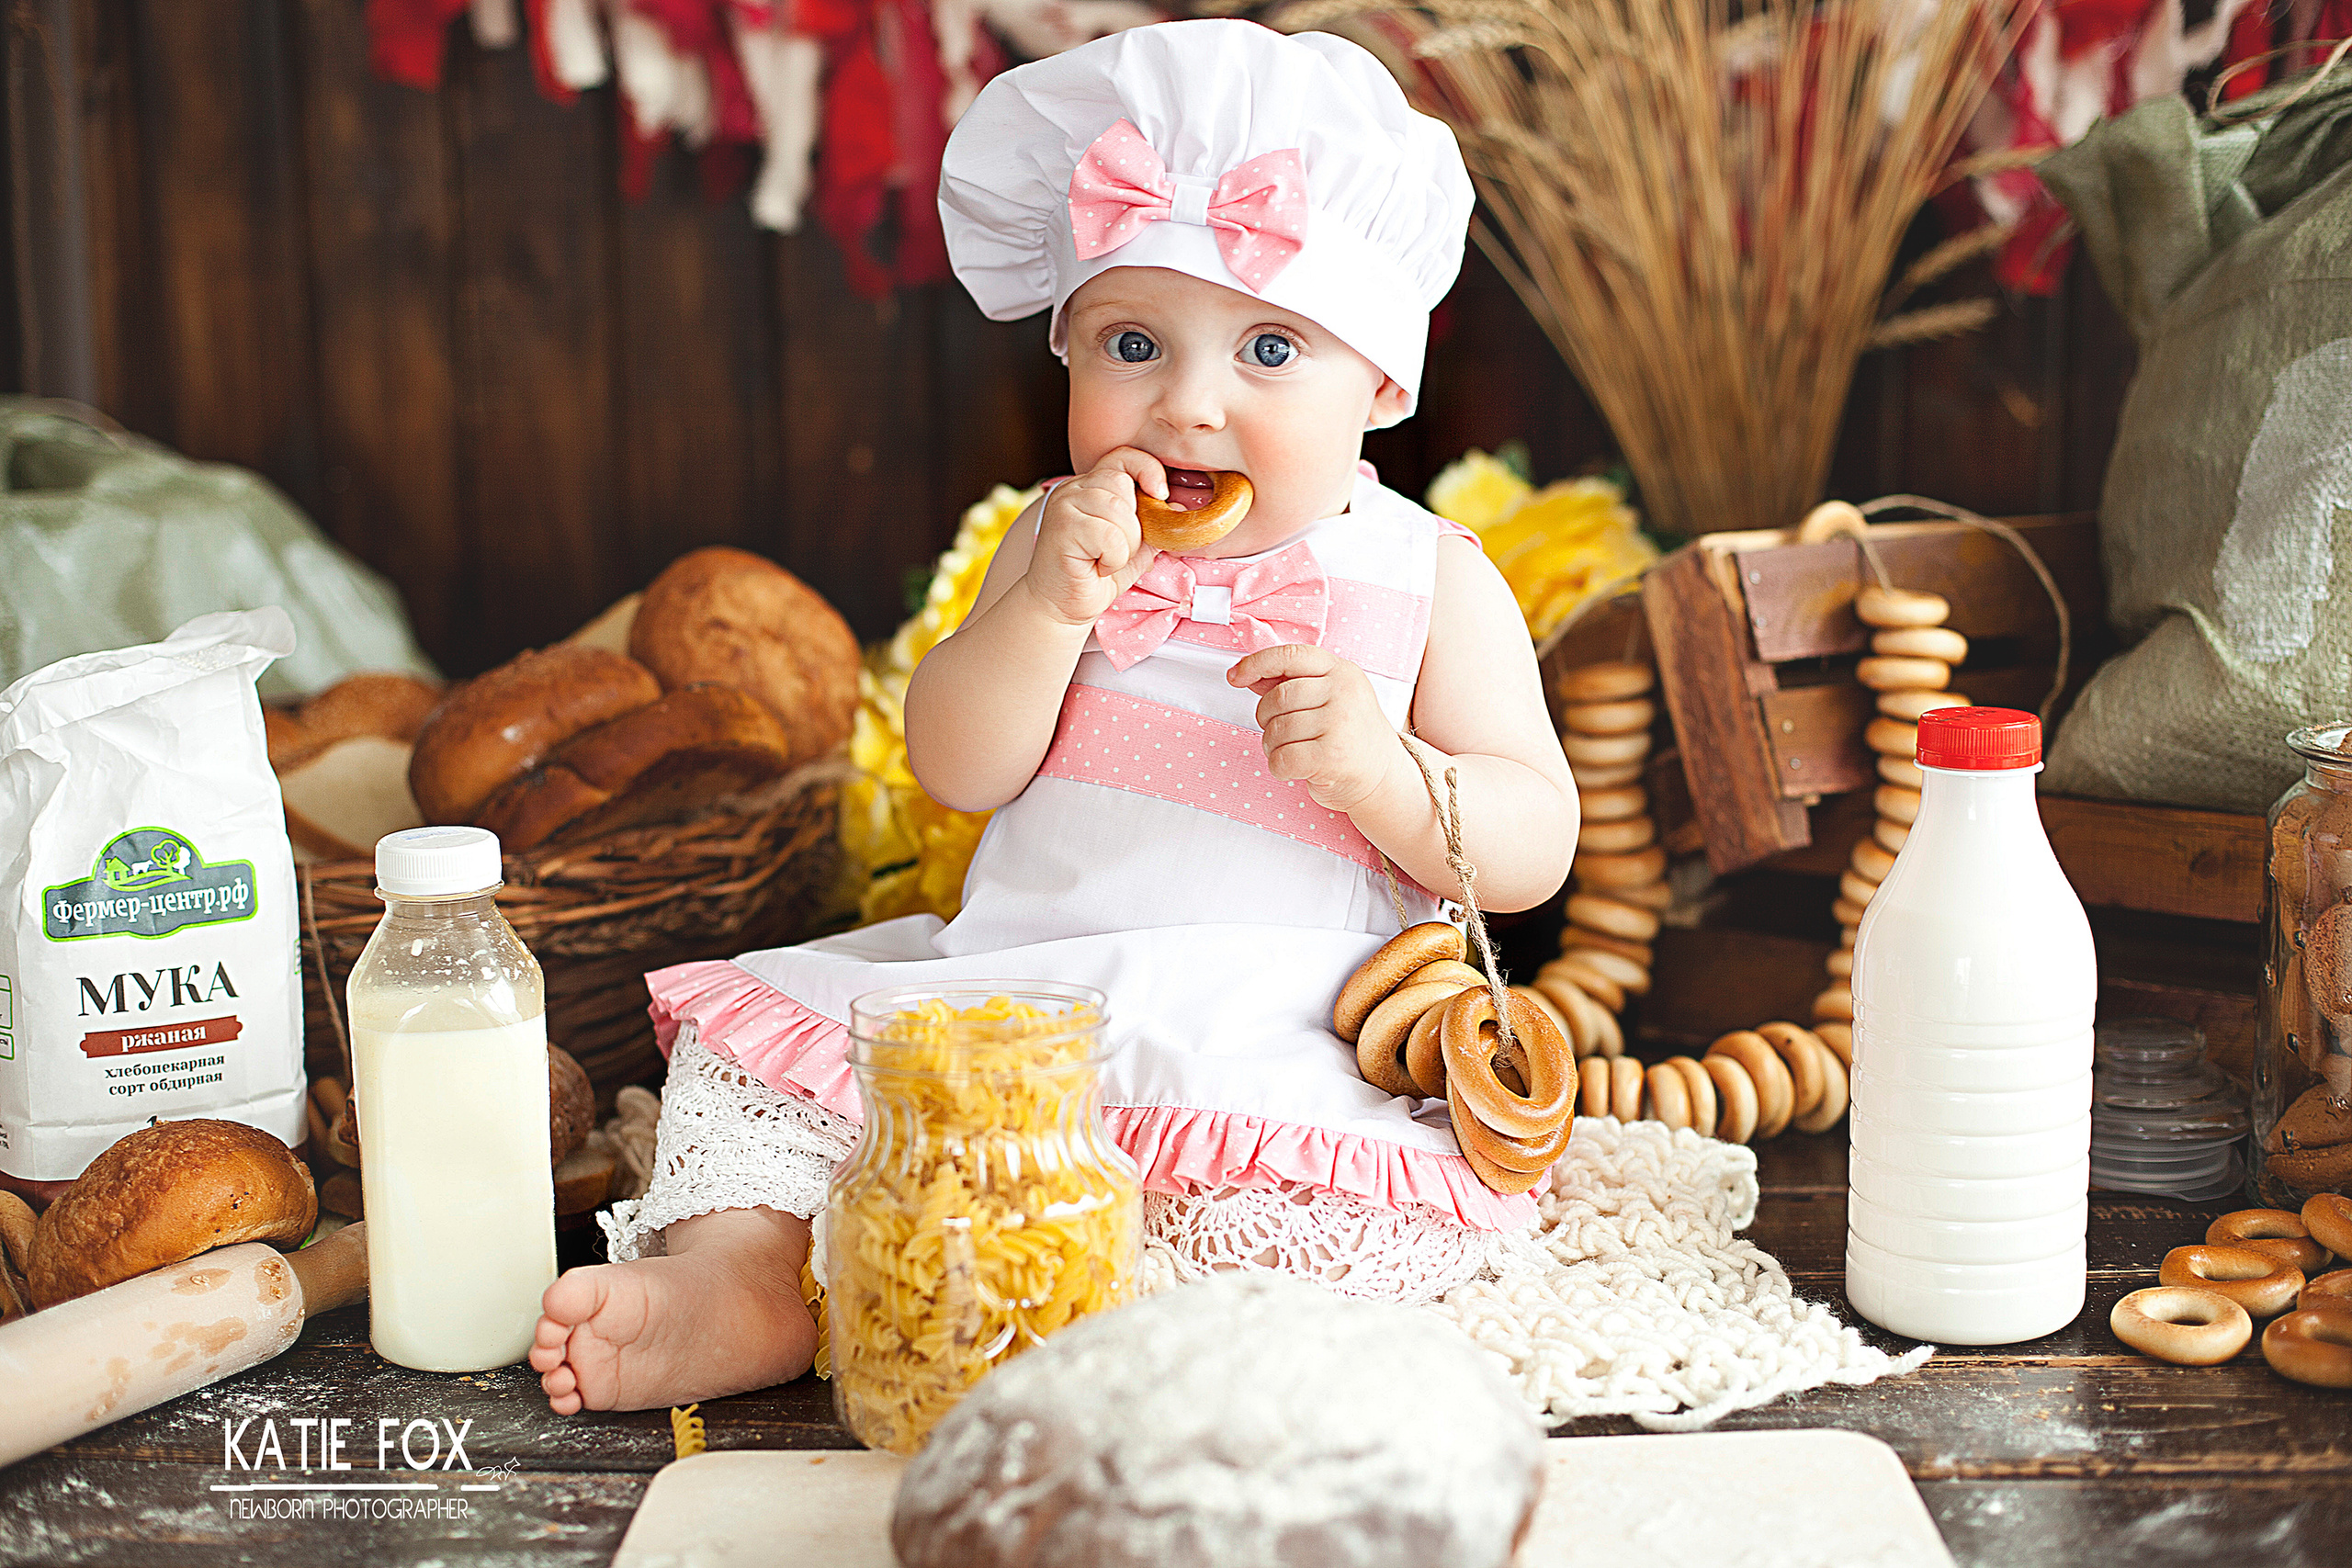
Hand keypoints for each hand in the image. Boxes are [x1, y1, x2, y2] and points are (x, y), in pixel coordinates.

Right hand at [1024, 448, 1165, 627]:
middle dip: (1135, 525)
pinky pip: (1109, 535)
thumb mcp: (1133, 547)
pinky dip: (1113, 558)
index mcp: (1090, 487)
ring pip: (1119, 511)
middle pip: (1123, 485)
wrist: (1060, 608)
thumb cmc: (1095, 576)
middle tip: (1118, 550)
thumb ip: (1152, 525)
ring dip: (1125, 545)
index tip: (1161, 495)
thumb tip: (1180, 509)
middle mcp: (1073, 489)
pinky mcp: (1062, 527)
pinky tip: (1098, 567)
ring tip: (1107, 560)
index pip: (1123, 456)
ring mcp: (1064, 506)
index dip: (1146, 469)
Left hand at [1229, 644, 1398, 812]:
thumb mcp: (1329, 698)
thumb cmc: (1350, 736)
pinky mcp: (1332, 757)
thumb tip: (1246, 674)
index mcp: (1342, 671)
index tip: (1235, 677)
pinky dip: (1279, 767)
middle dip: (1266, 718)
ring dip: (1273, 746)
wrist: (1385, 777)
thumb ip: (1291, 683)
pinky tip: (1296, 768)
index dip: (1256, 663)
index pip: (1291, 655)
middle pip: (1277, 698)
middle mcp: (1344, 693)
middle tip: (1281, 732)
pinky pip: (1282, 759)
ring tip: (1293, 750)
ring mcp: (1340, 724)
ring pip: (1276, 730)